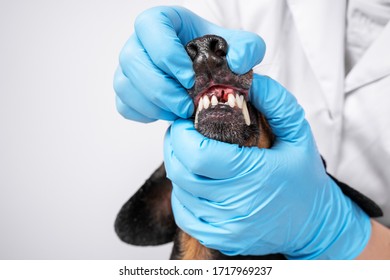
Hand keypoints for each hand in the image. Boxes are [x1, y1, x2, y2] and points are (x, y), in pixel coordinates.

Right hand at [113, 6, 264, 121]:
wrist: (207, 72)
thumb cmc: (216, 55)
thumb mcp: (240, 47)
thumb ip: (248, 48)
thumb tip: (238, 62)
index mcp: (164, 22)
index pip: (150, 26)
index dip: (165, 52)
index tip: (188, 77)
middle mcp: (140, 42)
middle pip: (132, 60)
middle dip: (160, 88)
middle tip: (186, 106)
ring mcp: (130, 67)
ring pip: (124, 85)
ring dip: (153, 104)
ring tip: (179, 112)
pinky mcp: (128, 89)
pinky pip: (125, 105)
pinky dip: (145, 114)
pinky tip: (167, 114)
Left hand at [163, 74, 370, 258]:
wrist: (314, 222)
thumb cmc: (304, 177)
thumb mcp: (298, 132)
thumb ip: (275, 101)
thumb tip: (248, 81)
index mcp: (255, 174)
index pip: (197, 154)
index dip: (181, 134)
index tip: (185, 122)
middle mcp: (237, 205)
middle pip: (181, 172)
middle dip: (175, 147)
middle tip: (184, 134)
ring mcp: (227, 226)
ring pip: (180, 192)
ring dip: (179, 169)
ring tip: (193, 156)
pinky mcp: (221, 238)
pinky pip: (185, 215)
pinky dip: (183, 195)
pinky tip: (197, 183)